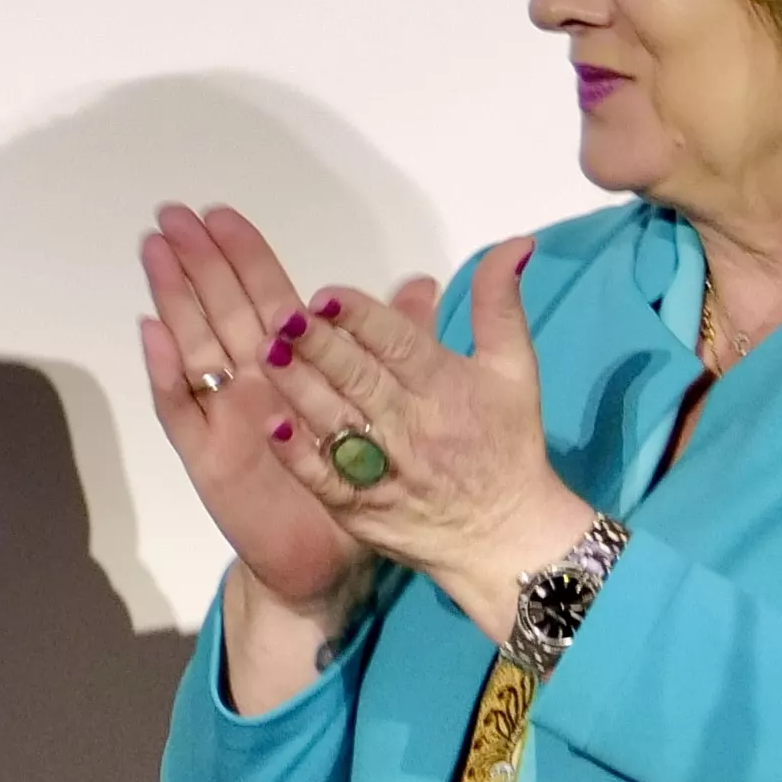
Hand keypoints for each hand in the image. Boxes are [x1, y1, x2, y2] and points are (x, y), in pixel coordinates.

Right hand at [140, 203, 370, 621]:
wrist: (326, 560)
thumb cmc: (351, 484)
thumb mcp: (390, 407)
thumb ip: (402, 342)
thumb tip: (424, 282)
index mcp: (293, 367)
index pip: (265, 295)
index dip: (245, 255)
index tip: (222, 213)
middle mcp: (251, 383)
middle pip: (220, 309)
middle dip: (196, 261)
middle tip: (171, 214)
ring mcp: (225, 416)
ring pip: (194, 345)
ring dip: (172, 298)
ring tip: (155, 253)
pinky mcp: (208, 455)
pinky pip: (183, 409)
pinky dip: (166, 372)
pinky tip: (153, 333)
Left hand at [258, 240, 597, 643]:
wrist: (504, 538)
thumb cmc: (507, 444)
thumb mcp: (516, 370)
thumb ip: (499, 305)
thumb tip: (514, 243)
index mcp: (447, 388)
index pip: (401, 345)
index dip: (365, 319)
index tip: (329, 294)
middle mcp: (413, 426)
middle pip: (361, 380)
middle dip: (320, 347)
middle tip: (281, 317)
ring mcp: (384, 471)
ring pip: (335, 423)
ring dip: (299, 389)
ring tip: (265, 354)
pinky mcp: (360, 508)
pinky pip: (325, 480)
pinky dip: (300, 455)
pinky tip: (272, 427)